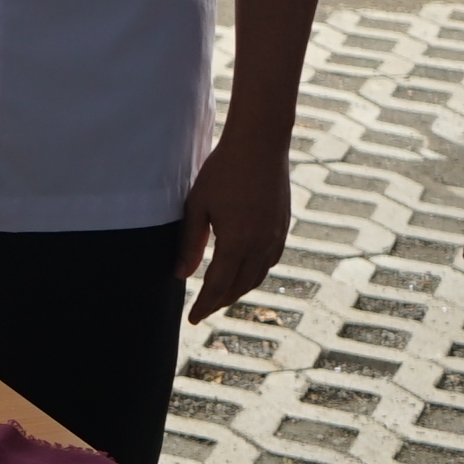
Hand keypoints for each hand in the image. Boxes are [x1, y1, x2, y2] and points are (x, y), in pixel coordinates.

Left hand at [175, 131, 294, 324]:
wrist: (261, 144)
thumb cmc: (223, 171)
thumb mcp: (197, 206)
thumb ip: (190, 243)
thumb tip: (181, 275)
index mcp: (238, 243)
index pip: (218, 286)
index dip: (204, 305)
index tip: (192, 319)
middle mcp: (261, 245)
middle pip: (240, 286)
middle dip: (221, 301)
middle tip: (204, 309)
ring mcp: (276, 236)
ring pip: (258, 276)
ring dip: (239, 289)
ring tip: (222, 295)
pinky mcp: (283, 226)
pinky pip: (269, 261)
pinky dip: (255, 273)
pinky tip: (244, 271)